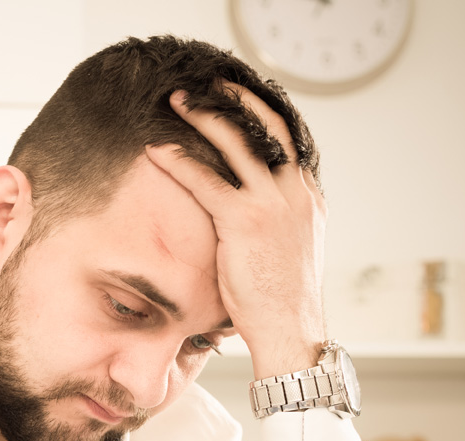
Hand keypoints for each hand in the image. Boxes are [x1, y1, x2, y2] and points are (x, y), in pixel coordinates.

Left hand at [146, 83, 327, 378]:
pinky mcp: (245, 220)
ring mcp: (272, 203)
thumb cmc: (283, 303)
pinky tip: (157, 151)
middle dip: (234, 101)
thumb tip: (251, 225)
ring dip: (204, 117)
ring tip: (177, 102)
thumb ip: (275, 226)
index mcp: (308, 197)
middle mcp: (295, 192)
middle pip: (265, 127)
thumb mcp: (287, 253)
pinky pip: (206, 180)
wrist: (292, 331)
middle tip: (208, 85)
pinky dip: (179, 161)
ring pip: (236, 142)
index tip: (238, 99)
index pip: (287, 140)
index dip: (260, 115)